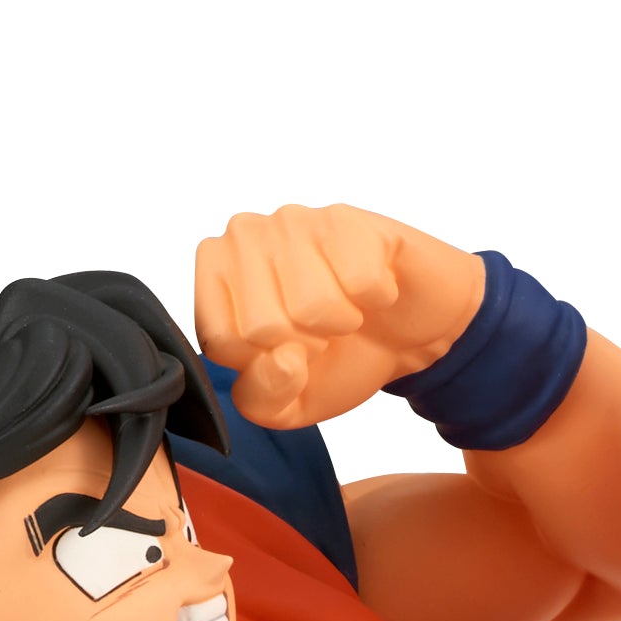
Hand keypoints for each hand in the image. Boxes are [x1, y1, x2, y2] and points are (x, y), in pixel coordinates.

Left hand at [194, 203, 485, 430]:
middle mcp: (241, 236)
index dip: (267, 366)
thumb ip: (262, 397)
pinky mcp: (343, 218)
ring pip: (311, 305)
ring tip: (346, 309)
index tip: (289, 351)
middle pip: (262, 325)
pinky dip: (377, 299)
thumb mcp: (289, 402)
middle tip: (322, 330)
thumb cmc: (338, 357)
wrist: (405, 331)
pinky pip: (359, 282)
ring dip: (343, 323)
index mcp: (214, 278)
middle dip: (306, 346)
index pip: (222, 342)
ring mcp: (291, 221)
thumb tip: (282, 359)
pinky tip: (372, 289)